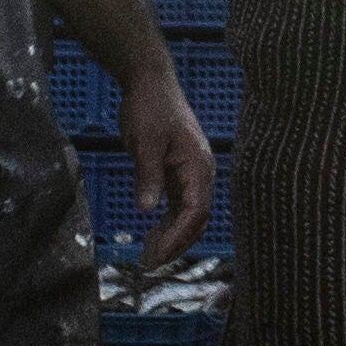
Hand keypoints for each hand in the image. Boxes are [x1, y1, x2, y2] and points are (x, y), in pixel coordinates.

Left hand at [118, 63, 218, 262]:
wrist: (150, 83)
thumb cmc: (149, 107)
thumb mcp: (145, 141)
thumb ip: (148, 175)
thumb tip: (148, 210)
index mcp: (198, 165)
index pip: (195, 211)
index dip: (177, 237)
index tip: (156, 255)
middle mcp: (200, 172)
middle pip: (197, 219)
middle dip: (176, 244)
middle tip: (149, 263)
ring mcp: (191, 173)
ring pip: (189, 216)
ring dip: (172, 237)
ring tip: (148, 255)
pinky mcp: (179, 172)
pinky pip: (179, 206)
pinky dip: (168, 224)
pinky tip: (151, 235)